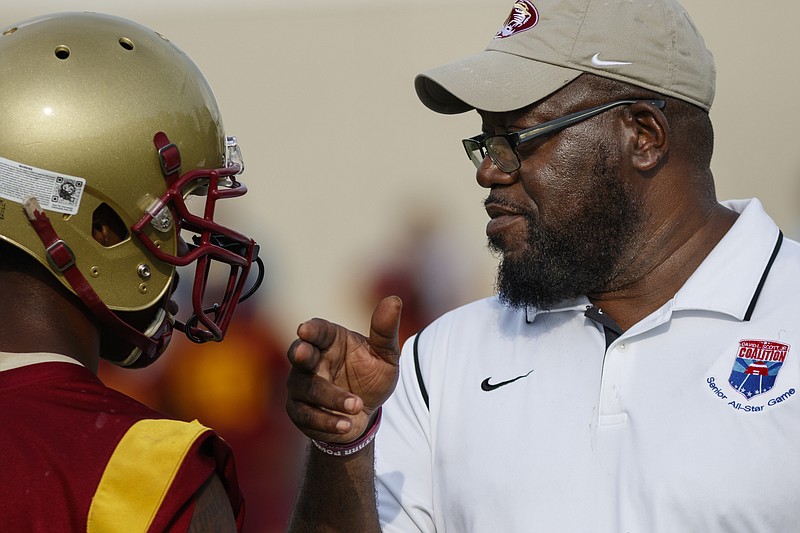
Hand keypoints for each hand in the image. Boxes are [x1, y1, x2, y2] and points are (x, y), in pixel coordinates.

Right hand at [286, 296, 401, 443]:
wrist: (363, 413)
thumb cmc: (371, 375)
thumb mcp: (385, 355)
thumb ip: (386, 330)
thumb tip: (394, 300)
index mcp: (330, 340)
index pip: (317, 330)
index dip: (311, 329)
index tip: (306, 329)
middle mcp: (311, 360)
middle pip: (300, 354)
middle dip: (300, 354)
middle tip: (303, 354)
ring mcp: (301, 385)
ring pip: (307, 389)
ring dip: (331, 398)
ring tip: (356, 406)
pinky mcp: (299, 410)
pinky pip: (307, 415)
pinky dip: (327, 421)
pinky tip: (346, 425)